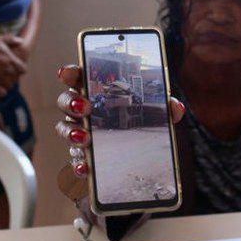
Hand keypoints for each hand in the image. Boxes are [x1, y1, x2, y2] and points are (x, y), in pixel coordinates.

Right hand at [0, 34, 26, 95]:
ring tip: (1, 82)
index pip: (23, 70)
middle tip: (7, 76)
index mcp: (10, 59)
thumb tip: (21, 41)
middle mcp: (7, 69)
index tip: (15, 69)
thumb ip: (11, 39)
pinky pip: (2, 93)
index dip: (20, 70)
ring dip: (6, 84)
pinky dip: (0, 92)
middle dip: (12, 77)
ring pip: (10, 86)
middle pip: (16, 78)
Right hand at [54, 64, 185, 202]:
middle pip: (66, 100)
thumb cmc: (137, 124)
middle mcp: (83, 110)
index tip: (67, 73)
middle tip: (85, 107)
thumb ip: (164, 107)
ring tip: (84, 138)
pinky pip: (74, 159)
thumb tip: (176, 108)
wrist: (134, 160)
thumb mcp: (154, 114)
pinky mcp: (82, 155)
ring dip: (71, 131)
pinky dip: (78, 163)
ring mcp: (79, 132)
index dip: (70, 73)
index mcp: (98, 92)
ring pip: (64, 127)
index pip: (79, 77)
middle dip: (71, 102)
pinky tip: (85, 167)